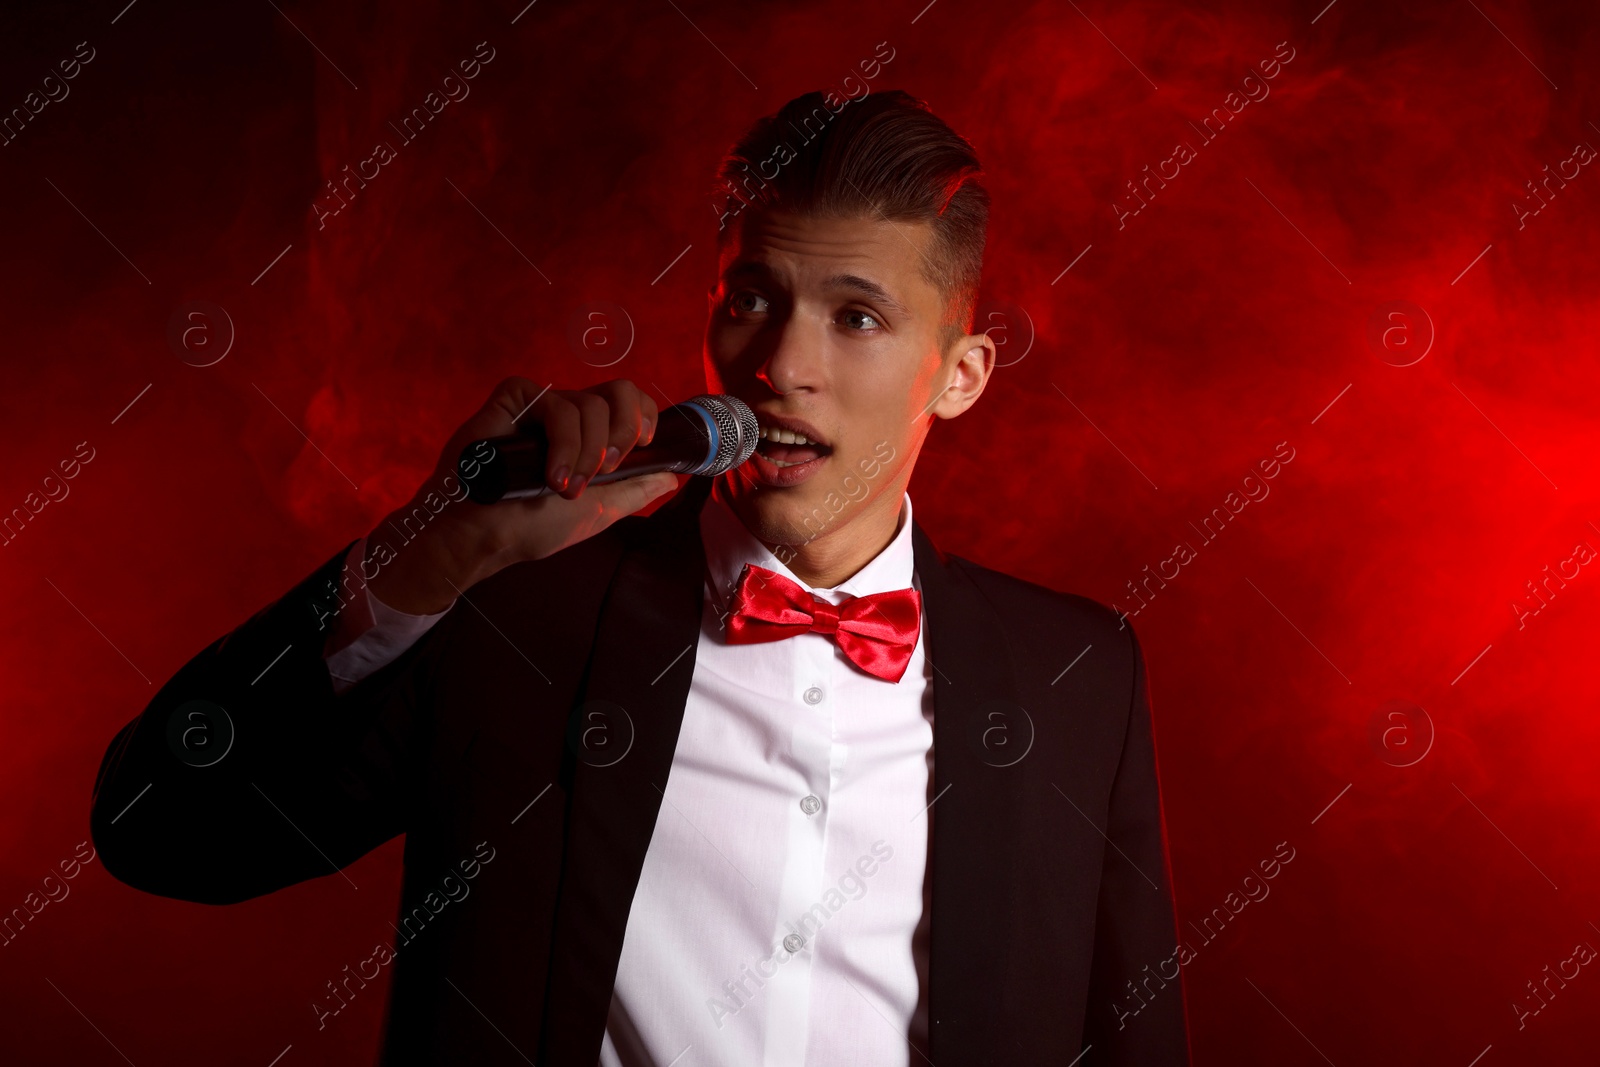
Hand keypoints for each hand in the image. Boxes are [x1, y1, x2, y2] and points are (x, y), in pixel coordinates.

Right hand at [365, 377, 678, 613]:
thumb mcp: (597, 513)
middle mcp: (567, 418)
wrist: (482, 538)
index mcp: (589, 437)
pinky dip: (560, 440)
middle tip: (608, 468)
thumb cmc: (530, 527)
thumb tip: (671, 477)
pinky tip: (548, 473)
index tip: (644, 445)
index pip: (629, 402)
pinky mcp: (511, 402)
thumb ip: (635, 492)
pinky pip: (550, 401)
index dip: (645, 415)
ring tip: (563, 488)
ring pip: (587, 404)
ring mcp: (539, 408)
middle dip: (624, 429)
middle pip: (618, 390)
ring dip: (585, 453)